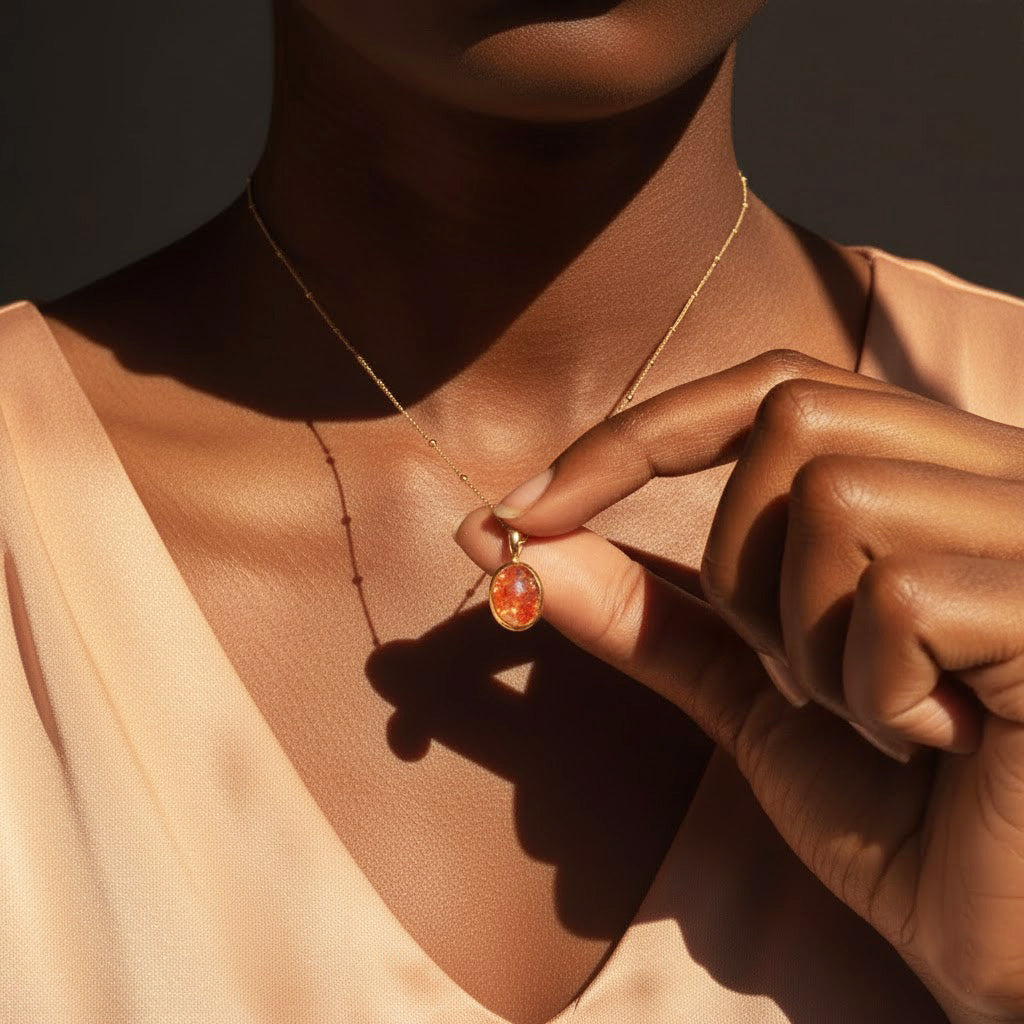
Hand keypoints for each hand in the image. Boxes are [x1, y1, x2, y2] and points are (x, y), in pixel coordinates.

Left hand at [454, 349, 1023, 1023]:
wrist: (1018, 946)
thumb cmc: (903, 818)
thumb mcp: (753, 698)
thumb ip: (651, 614)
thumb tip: (523, 545)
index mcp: (936, 479)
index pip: (773, 385)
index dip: (639, 437)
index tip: (526, 513)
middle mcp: (1005, 473)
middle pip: (792, 420)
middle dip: (744, 564)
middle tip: (805, 675)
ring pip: (835, 498)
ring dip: (812, 640)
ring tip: (890, 717)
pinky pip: (897, 598)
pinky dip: (876, 692)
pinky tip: (947, 742)